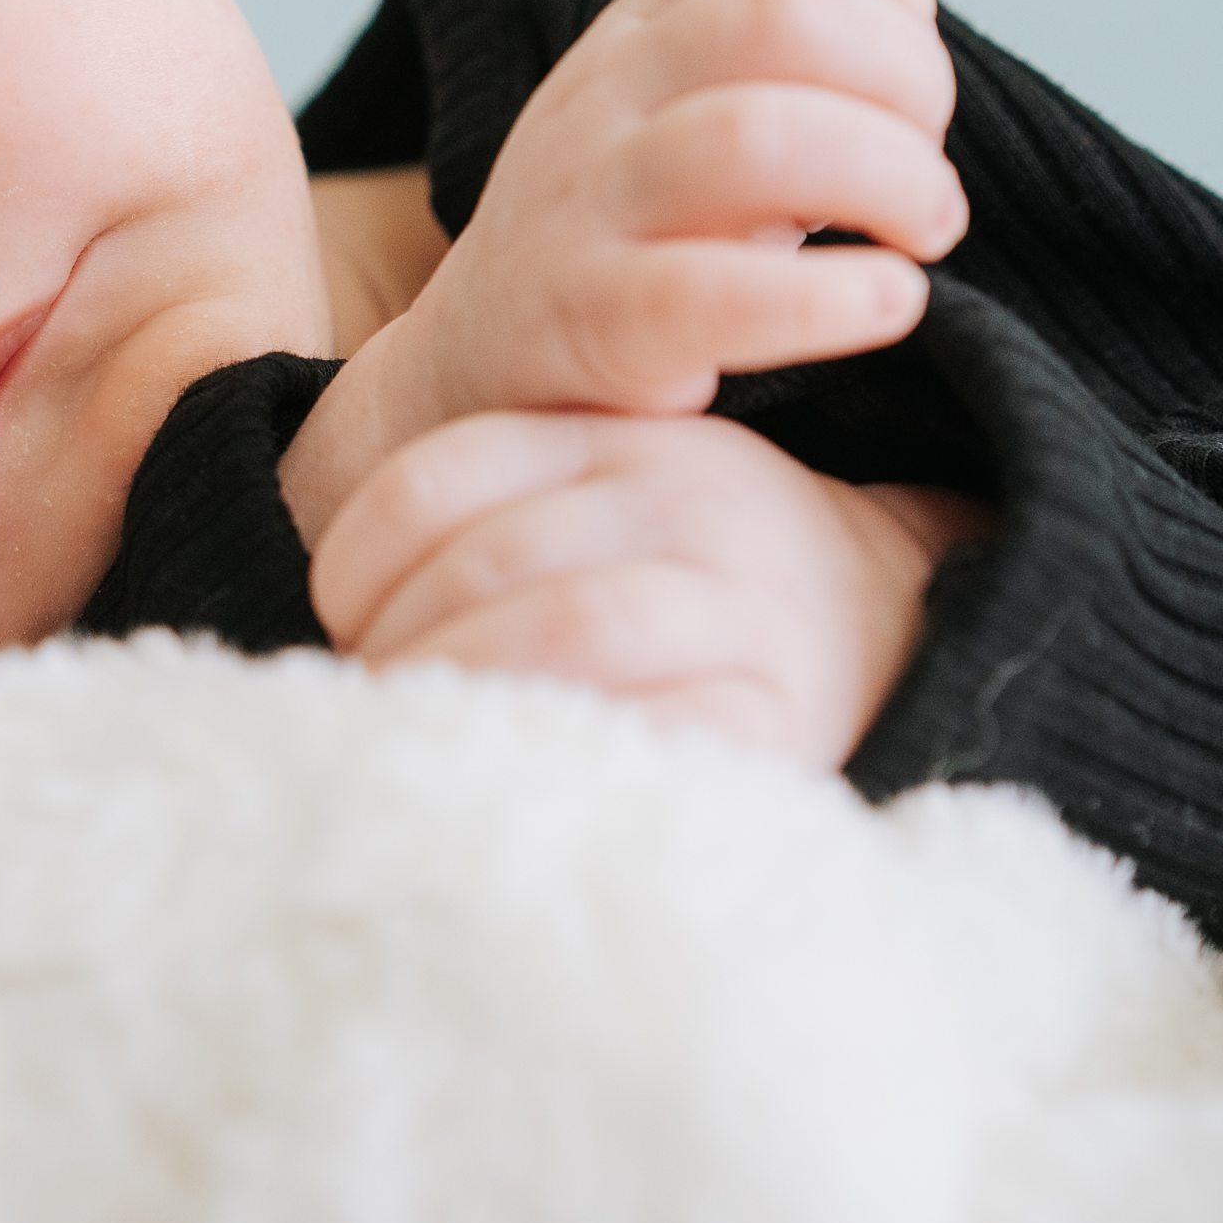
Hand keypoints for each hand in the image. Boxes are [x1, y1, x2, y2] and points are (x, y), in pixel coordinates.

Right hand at [285, 0, 964, 539]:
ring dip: (889, 179)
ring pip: (752, 139)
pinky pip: (705, 295)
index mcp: (638, 30)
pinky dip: (825, 299)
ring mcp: (583, 203)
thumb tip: (926, 78)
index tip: (912, 89)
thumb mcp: (679, 117)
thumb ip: (782, 71)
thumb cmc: (634, 243)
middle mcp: (604, 94)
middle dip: (909, 86)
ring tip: (923, 238)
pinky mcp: (583, 321)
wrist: (471, 367)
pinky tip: (888, 306)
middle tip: (929, 181)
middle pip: (780, 17)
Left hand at [311, 409, 985, 769]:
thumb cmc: (683, 571)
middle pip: (489, 562)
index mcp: (612, 439)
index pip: (433, 479)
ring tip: (423, 749)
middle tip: (370, 706)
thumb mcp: (597, 496)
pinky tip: (520, 783)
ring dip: (469, 699)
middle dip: (401, 650)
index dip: (352, 564)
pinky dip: (572, 756)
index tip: (337, 624)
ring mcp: (741, 603)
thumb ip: (487, 519)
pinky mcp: (783, 709)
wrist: (885, 609)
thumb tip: (342, 627)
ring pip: (574, 629)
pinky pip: (664, 728)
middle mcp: (683, 500)